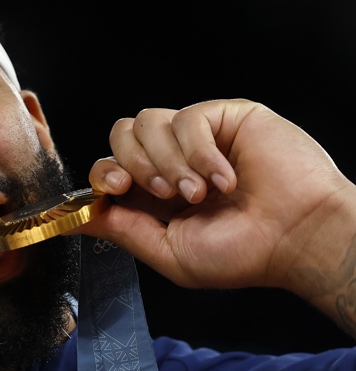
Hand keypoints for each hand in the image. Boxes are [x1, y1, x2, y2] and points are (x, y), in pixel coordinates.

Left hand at [82, 100, 355, 304]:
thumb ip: (120, 230)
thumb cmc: (242, 253)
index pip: (107, 167)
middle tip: (161, 194)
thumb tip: (72, 219)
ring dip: (167, 162)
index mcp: (154, 193)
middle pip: (120, 134)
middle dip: (131, 163)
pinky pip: (187, 119)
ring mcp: (198, 136)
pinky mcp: (225, 117)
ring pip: (147, 122)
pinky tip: (225, 180)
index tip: (115, 190)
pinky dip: (200, 154)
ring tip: (198, 194)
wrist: (298, 239)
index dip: (102, 174)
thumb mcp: (168, 251)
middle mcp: (172, 159)